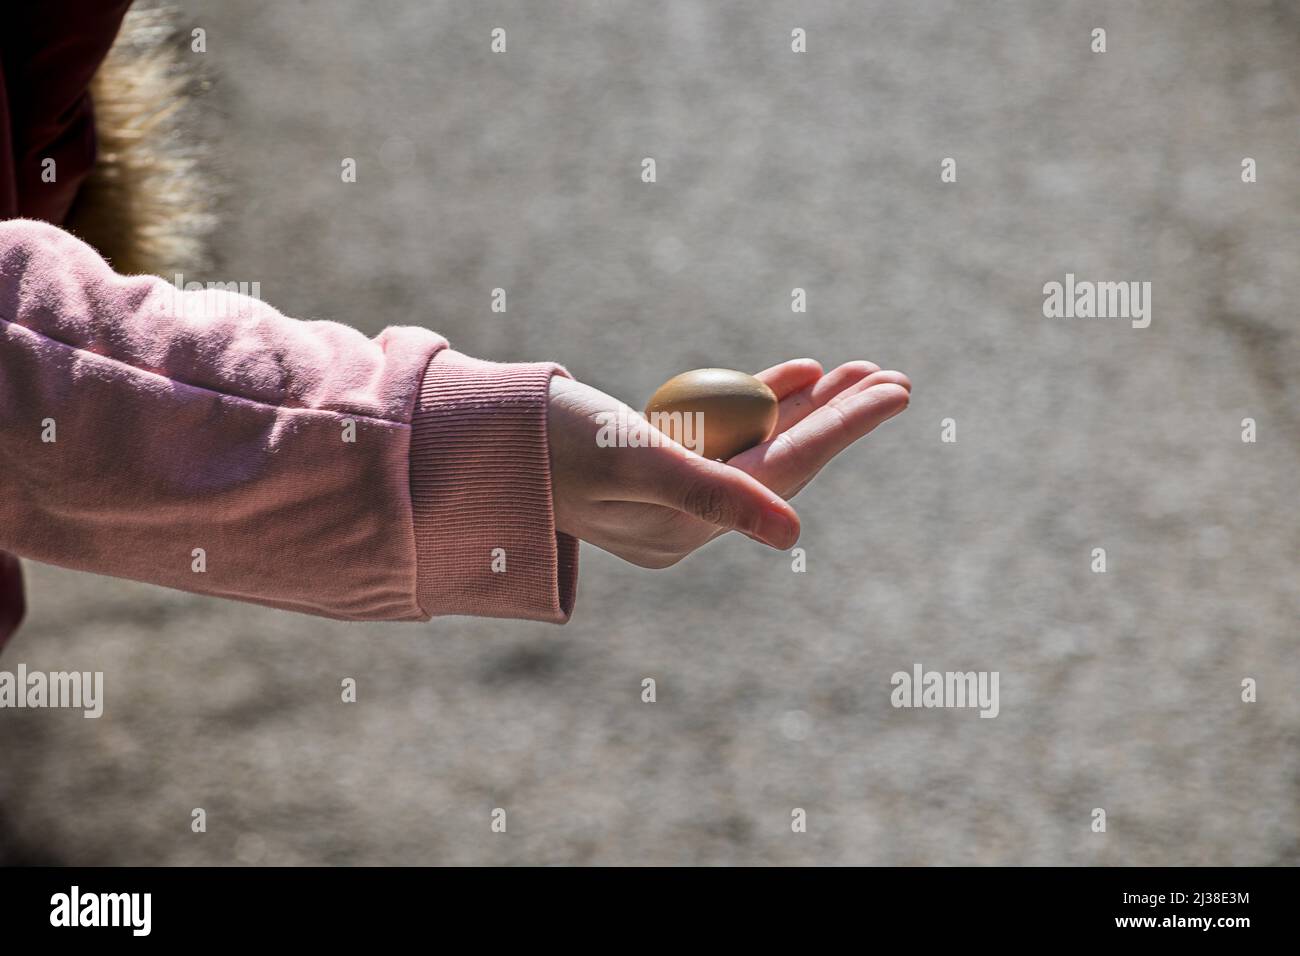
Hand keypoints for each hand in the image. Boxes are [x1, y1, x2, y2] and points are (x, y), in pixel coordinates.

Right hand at [547, 359, 909, 567]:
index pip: (785, 472)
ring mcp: (673, 490)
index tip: (896, 391)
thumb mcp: (633, 459)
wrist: (480, 438)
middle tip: (894, 376)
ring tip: (860, 369)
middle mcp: (687, 518)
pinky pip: (724, 429)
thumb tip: (793, 537)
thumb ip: (713, 495)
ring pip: (759, 440)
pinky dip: (757, 400)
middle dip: (838, 417)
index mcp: (686, 528)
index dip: (843, 428)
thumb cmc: (550, 443)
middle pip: (782, 458)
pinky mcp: (657, 461)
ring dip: (807, 405)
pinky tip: (800, 373)